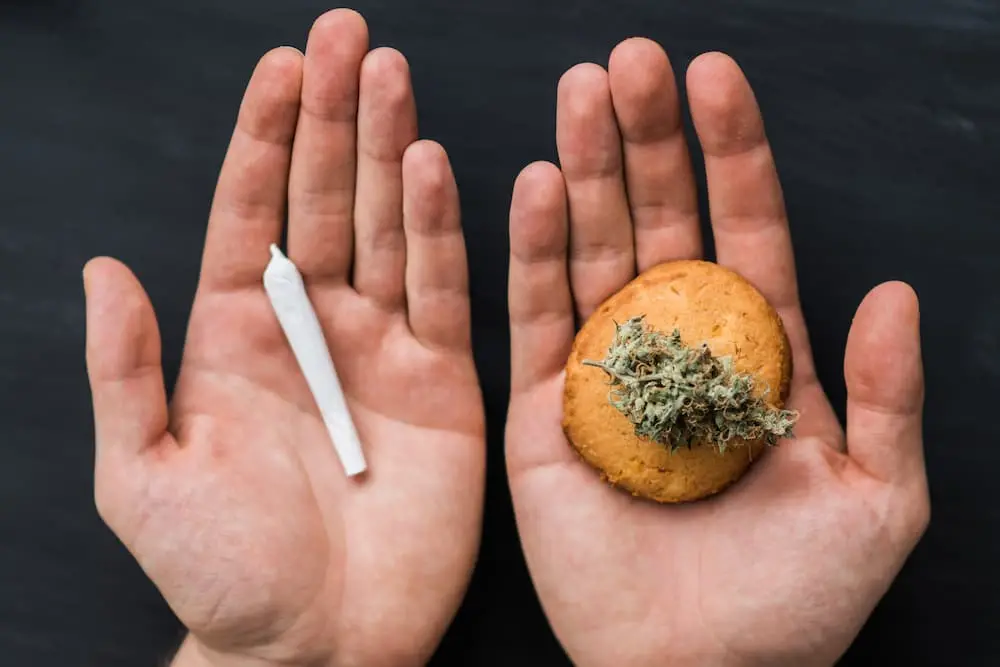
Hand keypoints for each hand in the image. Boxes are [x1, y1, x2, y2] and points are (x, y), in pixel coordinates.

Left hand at [83, 10, 483, 666]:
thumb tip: (105, 269)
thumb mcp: (142, 476)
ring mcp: (382, 348)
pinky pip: (444, 291)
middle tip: (348, 37)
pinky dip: (441, 230)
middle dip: (333, 117)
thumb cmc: (220, 573)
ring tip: (391, 77)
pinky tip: (437, 169)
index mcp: (234, 336)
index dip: (265, 138)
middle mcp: (311, 327)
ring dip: (389, 152)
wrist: (315, 643)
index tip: (282, 65)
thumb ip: (124, 371)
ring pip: (386, 228)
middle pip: (322, 201)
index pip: (250, 213)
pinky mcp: (443, 381)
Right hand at [506, 40, 928, 666]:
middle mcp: (674, 347)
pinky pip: (535, 320)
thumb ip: (890, 397)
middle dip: (648, 138)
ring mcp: (605, 373)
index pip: (744, 230)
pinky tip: (538, 188)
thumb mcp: (877, 500)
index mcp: (754, 355)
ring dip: (588, 171)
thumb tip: (894, 292)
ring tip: (580, 95)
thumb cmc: (795, 601)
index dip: (731, 152)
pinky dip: (534, 254)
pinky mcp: (544, 410)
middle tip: (630, 61)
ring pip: (593, 252)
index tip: (713, 76)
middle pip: (661, 221)